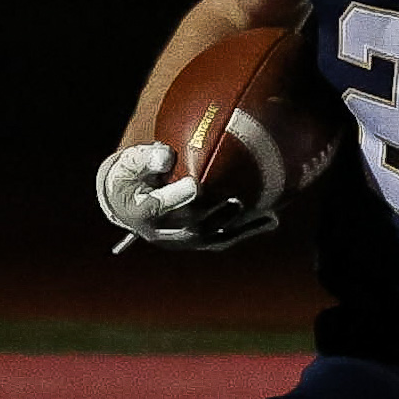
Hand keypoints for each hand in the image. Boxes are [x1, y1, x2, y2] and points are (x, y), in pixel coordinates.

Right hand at [94, 144, 275, 251]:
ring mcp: (182, 240)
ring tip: (266, 214)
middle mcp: (163, 231)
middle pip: (192, 224)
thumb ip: (146, 158)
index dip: (177, 196)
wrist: (127, 204)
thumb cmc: (130, 177)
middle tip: (237, 201)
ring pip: (214, 236)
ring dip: (242, 225)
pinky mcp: (197, 242)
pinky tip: (271, 219)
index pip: (159, 205)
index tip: (195, 185)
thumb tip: (166, 156)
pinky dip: (248, 230)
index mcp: (141, 210)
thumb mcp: (128, 163)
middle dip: (216, 213)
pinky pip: (225, 238)